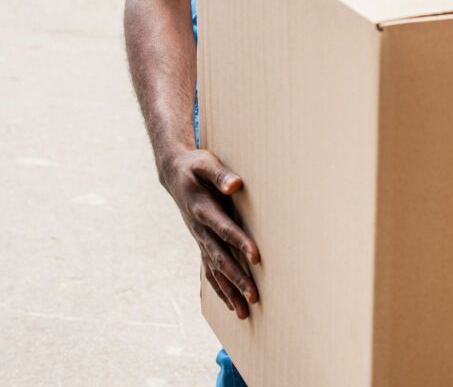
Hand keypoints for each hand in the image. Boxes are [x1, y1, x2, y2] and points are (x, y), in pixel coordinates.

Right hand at [160, 147, 259, 318]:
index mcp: (203, 208)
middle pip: (220, 257)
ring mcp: (200, 238)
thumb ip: (220, 174)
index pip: (224, 229)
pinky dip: (219, 289)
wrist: (174, 174)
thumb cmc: (195, 166)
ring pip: (214, 269)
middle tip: (254, 296)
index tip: (256, 256)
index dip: (239, 242)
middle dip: (236, 278)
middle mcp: (200, 229)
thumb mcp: (206, 163)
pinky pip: (209, 270)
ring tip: (245, 311)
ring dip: (229, 291)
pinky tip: (230, 305)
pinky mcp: (202, 243)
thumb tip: (235, 184)